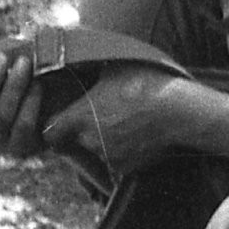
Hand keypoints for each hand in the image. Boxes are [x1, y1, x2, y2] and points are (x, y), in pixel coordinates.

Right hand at [0, 50, 47, 158]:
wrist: (51, 117)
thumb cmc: (18, 86)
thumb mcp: (4, 67)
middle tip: (0, 57)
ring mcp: (0, 142)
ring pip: (1, 115)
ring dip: (13, 87)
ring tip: (24, 63)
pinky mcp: (22, 148)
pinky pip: (23, 126)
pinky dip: (30, 103)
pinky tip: (37, 86)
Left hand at [40, 66, 221, 175]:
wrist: (177, 110)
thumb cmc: (145, 82)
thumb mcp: (111, 68)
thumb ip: (86, 70)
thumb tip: (69, 59)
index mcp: (80, 116)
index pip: (50, 132)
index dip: (55, 127)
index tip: (63, 120)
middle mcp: (89, 140)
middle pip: (74, 142)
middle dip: (82, 133)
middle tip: (101, 117)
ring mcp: (107, 157)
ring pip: (95, 153)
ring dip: (102, 143)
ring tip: (123, 124)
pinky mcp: (125, 169)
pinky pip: (115, 163)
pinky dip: (121, 153)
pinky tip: (135, 135)